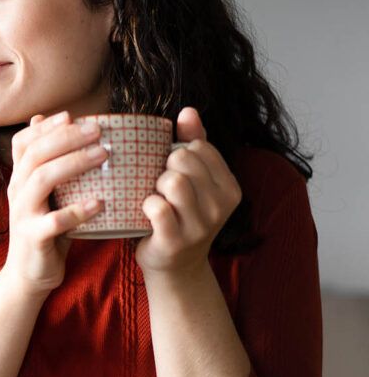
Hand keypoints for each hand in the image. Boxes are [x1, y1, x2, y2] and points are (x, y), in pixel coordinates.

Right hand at [4, 111, 109, 294]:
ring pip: (43, 179)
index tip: (72, 116)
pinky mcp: (34, 237)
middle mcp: (17, 191)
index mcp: (19, 179)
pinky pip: (55, 221)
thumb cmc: (45, 229)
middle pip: (36, 155)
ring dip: (74, 163)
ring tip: (104, 155)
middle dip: (67, 137)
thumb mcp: (42, 196)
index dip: (45, 127)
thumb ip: (46, 165)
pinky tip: (100, 203)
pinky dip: (78, 210)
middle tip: (98, 129)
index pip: (23, 143)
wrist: (28, 275)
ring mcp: (23, 214)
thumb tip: (47, 124)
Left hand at [135, 107, 242, 276]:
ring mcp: (201, 226)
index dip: (177, 153)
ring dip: (154, 186)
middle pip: (183, 160)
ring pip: (172, 181)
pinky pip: (157, 207)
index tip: (173, 170)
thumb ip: (193, 142)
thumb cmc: (179, 215)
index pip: (199, 146)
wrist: (174, 266)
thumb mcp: (193, 180)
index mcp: (229, 187)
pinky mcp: (177, 241)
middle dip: (164, 168)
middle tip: (161, 186)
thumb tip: (188, 109)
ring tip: (155, 198)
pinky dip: (146, 205)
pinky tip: (147, 212)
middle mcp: (221, 206)